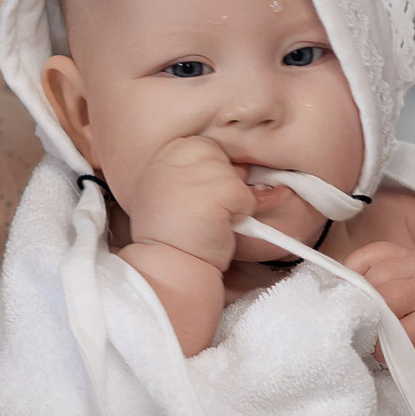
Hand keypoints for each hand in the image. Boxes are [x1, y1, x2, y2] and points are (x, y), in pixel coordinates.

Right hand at [119, 135, 256, 272]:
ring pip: (238, 178)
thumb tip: (241, 166)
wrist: (168, 266)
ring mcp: (200, 170)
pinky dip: (243, 216)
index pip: (206, 148)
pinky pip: (248, 197)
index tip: (198, 198)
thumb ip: (198, 172)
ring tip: (208, 221)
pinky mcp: (221, 188)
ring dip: (232, 202)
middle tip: (203, 212)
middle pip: (224, 159)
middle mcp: (179, 155)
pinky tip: (218, 227)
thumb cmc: (172, 234)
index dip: (210, 174)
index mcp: (166, 153)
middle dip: (223, 185)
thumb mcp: (172, 192)